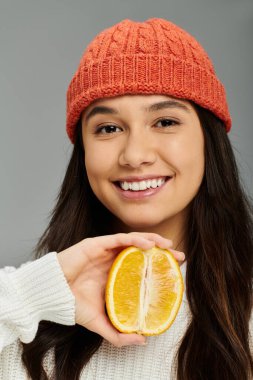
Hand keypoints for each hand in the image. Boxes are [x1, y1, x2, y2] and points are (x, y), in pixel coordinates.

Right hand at [57, 232, 184, 346]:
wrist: (52, 294)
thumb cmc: (72, 304)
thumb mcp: (99, 322)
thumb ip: (117, 334)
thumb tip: (142, 340)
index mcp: (116, 275)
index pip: (142, 267)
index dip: (159, 267)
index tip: (176, 271)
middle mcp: (114, 261)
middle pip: (142, 252)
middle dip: (162, 253)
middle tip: (179, 257)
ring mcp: (106, 251)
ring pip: (133, 241)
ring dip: (152, 241)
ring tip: (168, 247)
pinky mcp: (97, 244)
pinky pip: (119, 238)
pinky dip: (135, 239)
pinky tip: (148, 245)